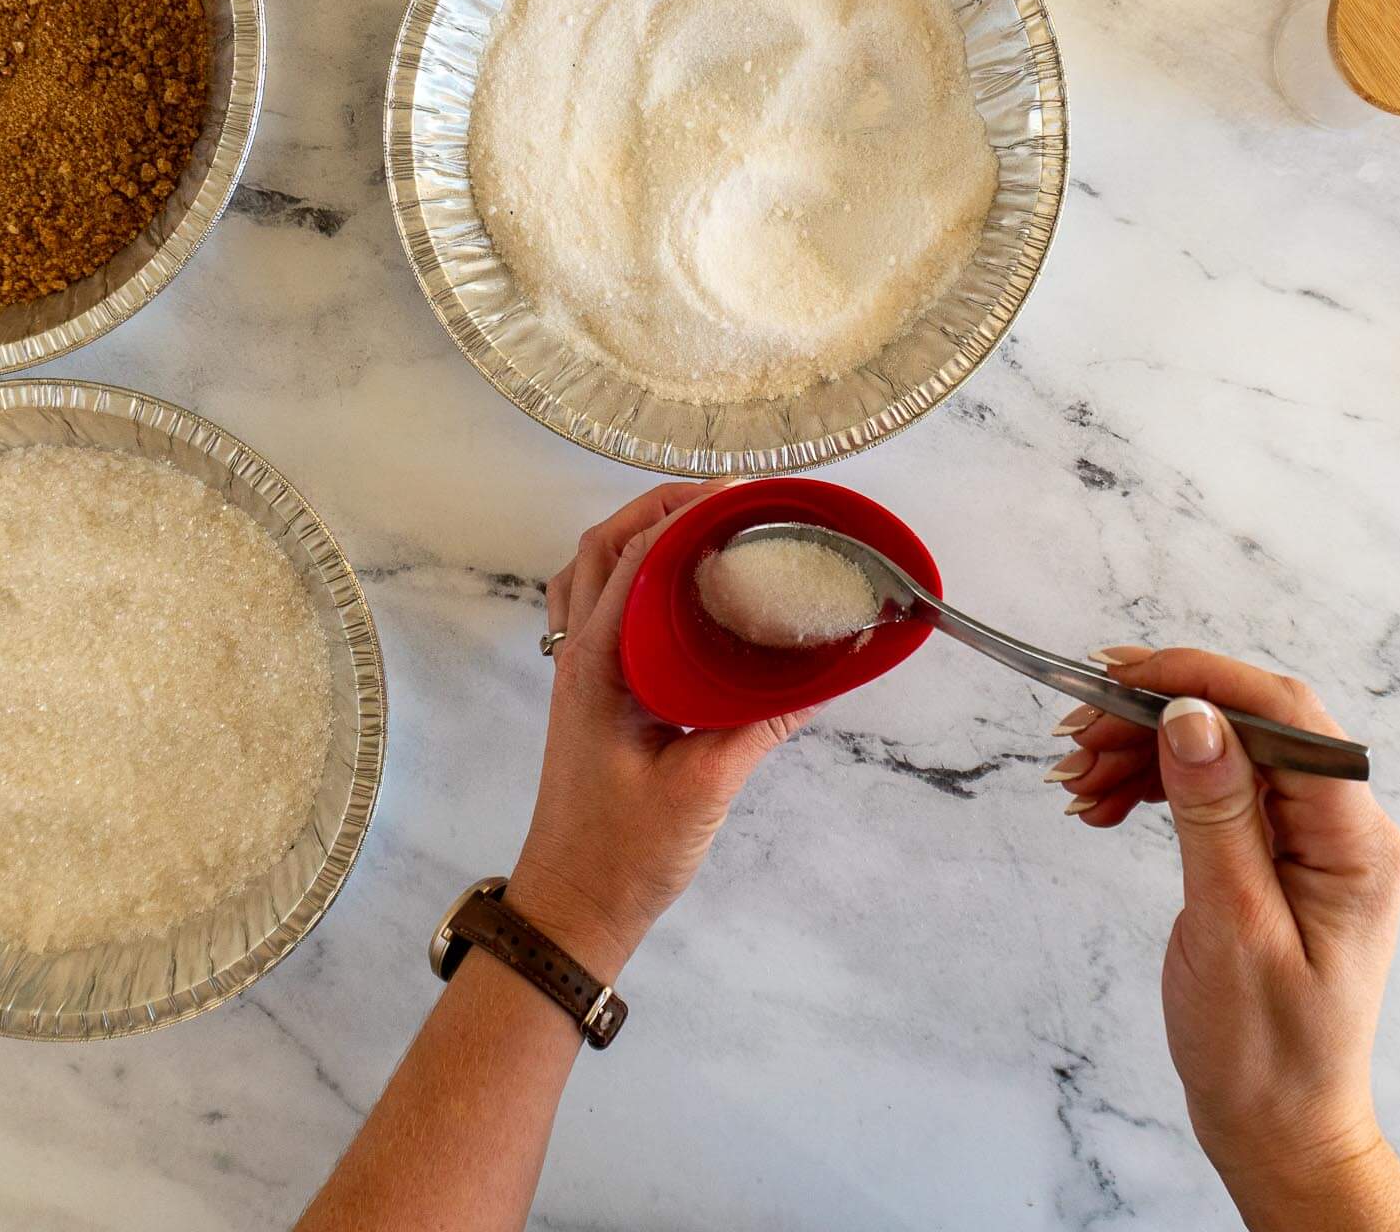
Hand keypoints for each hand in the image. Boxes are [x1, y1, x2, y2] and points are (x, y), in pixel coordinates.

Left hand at [507, 481, 819, 978]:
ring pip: (590, 575)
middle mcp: (578, 656)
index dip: (685, 513)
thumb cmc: (625, 853)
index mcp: (598, 664)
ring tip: (701, 527)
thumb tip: (826, 674)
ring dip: (637, 537)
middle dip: (659, 507)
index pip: (634, 558)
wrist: (573, 906)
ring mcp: (577, 673)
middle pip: (601, 547)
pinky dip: (630, 580)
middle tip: (725, 498)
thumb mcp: (706, 785)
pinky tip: (678, 594)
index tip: (741, 494)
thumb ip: (761, 722)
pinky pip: (597, 612)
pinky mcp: (588, 694)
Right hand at [1052, 648, 1399, 1230]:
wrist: (1276, 1130)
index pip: (1287, 717)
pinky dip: (1152, 786)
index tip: (1122, 677)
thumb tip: (1193, 715)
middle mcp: (1340, 829)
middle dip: (1156, 715)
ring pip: (1220, 752)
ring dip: (1143, 752)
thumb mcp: (1233, 931)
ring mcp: (1305, 841)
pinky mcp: (1269, 856)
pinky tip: (1102, 803)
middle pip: (1247, 725)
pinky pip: (1210, 792)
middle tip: (1075, 734)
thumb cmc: (1266, 1053)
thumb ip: (1216, 816)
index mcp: (1355, 843)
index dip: (1203, 679)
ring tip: (1076, 780)